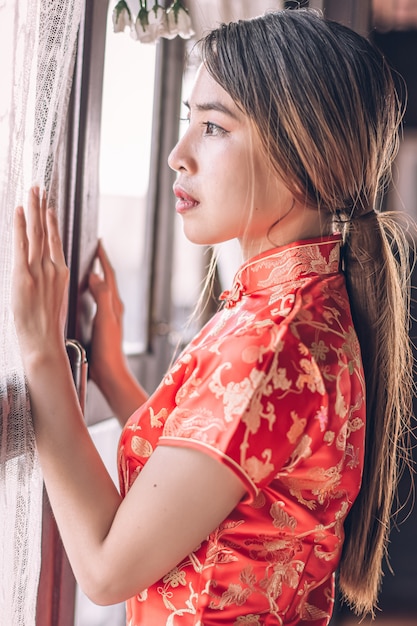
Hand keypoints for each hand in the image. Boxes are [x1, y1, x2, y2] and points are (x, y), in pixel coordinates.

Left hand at [12, 187, 68, 362]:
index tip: (49, 205)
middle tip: (39, 187)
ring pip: (36, 233)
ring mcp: (39, 271)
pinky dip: (20, 227)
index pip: (56, 240)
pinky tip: (19, 212)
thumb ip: (50, 281)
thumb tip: (46, 271)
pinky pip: (22, 245)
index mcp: (61, 273)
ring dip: (32, 209)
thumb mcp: (54, 300)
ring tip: (31, 192)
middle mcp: (52, 268)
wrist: (44, 343)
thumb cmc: (48, 326)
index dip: (51, 220)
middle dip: (42, 207)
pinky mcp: (24, 276)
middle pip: (47, 231)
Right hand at [88, 241, 125, 389]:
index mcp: (115, 304)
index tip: (98, 243)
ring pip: (102, 290)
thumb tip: (95, 276)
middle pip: (107, 279)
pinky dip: (91, 293)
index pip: (109, 275)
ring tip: (87, 267)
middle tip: (93, 250)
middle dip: (100, 264)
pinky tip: (84, 296)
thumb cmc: (108, 348)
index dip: (103, 258)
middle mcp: (113, 308)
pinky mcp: (102, 325)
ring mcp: (108, 316)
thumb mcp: (104, 319)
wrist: (110, 372)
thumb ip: (101, 297)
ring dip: (96, 277)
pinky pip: (97, 302)